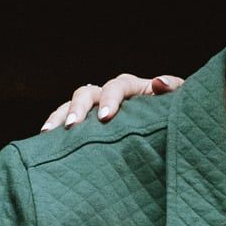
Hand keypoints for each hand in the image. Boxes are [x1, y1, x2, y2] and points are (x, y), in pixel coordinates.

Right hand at [40, 73, 184, 131]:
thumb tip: (158, 83)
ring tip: (49, 134)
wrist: (169, 130)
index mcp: (133, 87)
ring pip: (71, 104)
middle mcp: (109, 94)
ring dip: (60, 116)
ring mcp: (95, 107)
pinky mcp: (88, 123)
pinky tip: (45, 141)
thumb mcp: (179, 103)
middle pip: (87, 92)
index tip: (105, 117)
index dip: (109, 98)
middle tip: (72, 126)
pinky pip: (66, 120)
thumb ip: (173, 92)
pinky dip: (55, 126)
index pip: (117, 86)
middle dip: (78, 108)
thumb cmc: (174, 116)